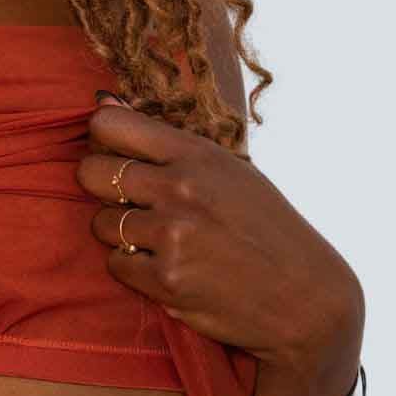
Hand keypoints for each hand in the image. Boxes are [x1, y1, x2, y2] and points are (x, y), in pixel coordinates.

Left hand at [76, 92, 362, 376]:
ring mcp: (171, 235)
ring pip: (101, 223)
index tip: (115, 153)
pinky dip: (133, 268)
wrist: (304, 297)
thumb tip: (102, 98)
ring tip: (161, 240)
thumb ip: (163, 141)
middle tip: (130, 201)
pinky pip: (115, 264)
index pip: (109, 124)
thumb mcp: (227, 170)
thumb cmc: (264, 226)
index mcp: (196, 153)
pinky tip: (168, 267)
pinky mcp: (165, 280)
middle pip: (91, 173)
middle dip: (101, 187)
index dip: (103, 139)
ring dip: (121, 233)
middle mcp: (180, 188)